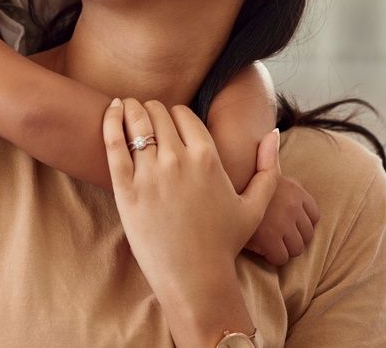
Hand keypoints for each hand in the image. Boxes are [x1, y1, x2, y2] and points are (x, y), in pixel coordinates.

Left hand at [102, 98, 279, 346]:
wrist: (194, 278)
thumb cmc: (223, 244)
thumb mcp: (254, 206)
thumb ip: (268, 168)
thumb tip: (274, 134)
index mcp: (208, 158)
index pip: (183, 114)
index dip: (175, 114)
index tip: (169, 121)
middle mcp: (179, 160)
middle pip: (158, 113)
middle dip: (151, 109)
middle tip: (144, 113)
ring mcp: (150, 174)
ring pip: (136, 122)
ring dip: (130, 109)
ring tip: (126, 108)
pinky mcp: (126, 190)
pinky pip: (113, 143)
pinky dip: (110, 121)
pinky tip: (111, 112)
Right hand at [245, 175, 320, 264]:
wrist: (222, 184)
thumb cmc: (239, 180)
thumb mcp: (265, 173)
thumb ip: (280, 180)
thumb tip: (286, 173)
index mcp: (296, 191)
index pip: (314, 216)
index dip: (300, 225)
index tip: (287, 228)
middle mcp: (293, 207)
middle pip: (307, 235)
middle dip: (293, 240)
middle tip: (275, 240)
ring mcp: (283, 223)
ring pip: (297, 249)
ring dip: (284, 250)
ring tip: (267, 246)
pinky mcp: (269, 238)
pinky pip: (281, 257)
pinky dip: (272, 257)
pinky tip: (259, 251)